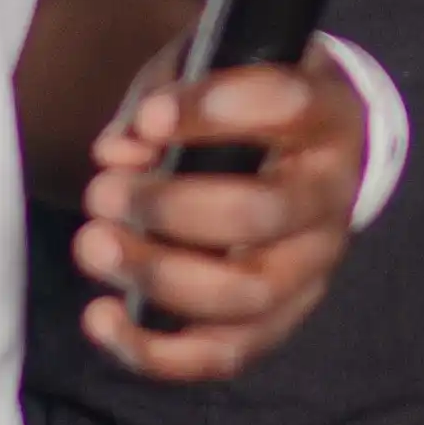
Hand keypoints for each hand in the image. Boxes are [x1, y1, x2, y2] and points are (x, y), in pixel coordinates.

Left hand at [72, 47, 364, 381]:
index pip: (286, 106)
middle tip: (103, 193)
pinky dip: (156, 350)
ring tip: (93, 245)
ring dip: (155, 274)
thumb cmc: (249, 106)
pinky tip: (101, 318)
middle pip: (259, 214)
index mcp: (326, 116)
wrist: (310, 155)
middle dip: (167, 208)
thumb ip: (163, 98)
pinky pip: (225, 353)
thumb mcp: (213, 71)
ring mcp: (311, 267)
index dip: (212, 112)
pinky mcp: (280, 319)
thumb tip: (118, 153)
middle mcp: (330, 196)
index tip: (149, 118)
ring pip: (243, 294)